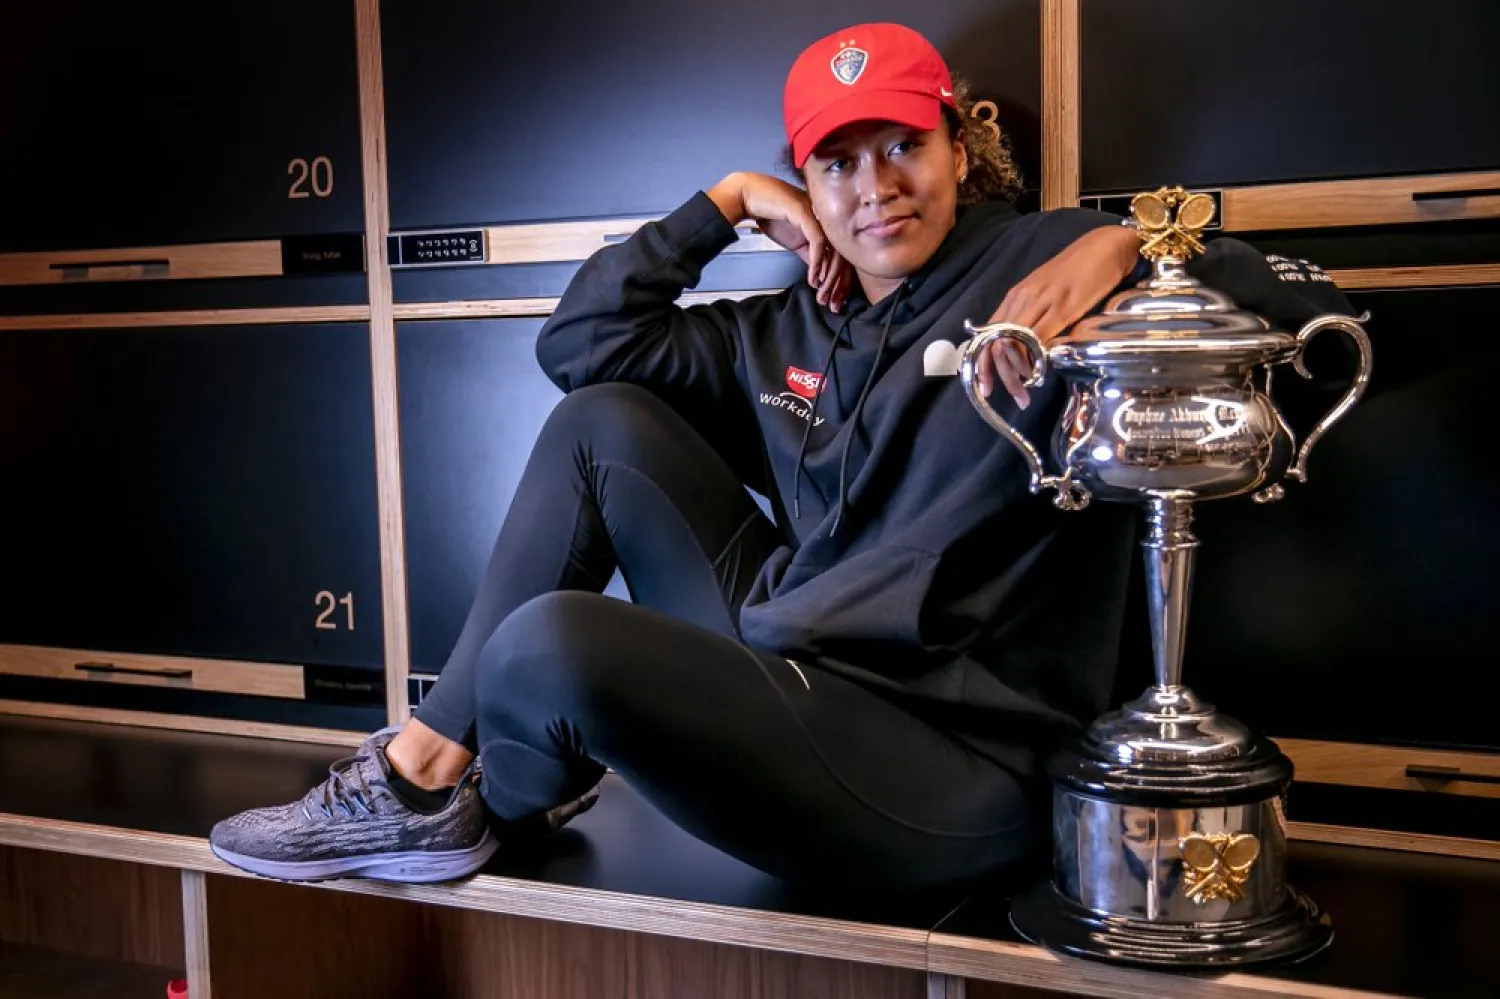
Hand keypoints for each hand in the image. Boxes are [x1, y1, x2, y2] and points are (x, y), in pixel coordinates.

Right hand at [708, 172, 851, 311]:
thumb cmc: (769, 214)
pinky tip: (814, 279)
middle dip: (838, 283)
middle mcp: (826, 218)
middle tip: (832, 304)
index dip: (840, 279)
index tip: (836, 299)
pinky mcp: (806, 213)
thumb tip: (819, 273)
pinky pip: (818, 242)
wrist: (748, 196)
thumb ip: (808, 253)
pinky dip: (817, 263)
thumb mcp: (794, 239)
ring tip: (821, 294)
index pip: (842, 253)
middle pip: (842, 254)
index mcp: (826, 224)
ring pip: (833, 250)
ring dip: (828, 277)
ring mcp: (818, 214)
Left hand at [975, 224, 1140, 407]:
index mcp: (1016, 296)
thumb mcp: (1048, 296)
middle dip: (996, 374)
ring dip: (1014, 373)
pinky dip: (1033, 358)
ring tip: (1022, 393)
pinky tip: (1037, 374)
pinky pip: (1038, 336)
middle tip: (1003, 396)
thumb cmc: (1079, 272)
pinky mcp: (1063, 306)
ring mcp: (1041, 300)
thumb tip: (1022, 349)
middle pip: (996, 341)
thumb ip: (1033, 318)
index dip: (982, 362)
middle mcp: (1022, 298)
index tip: (984, 386)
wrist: (1106, 248)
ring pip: (1013, 342)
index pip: (987, 333)